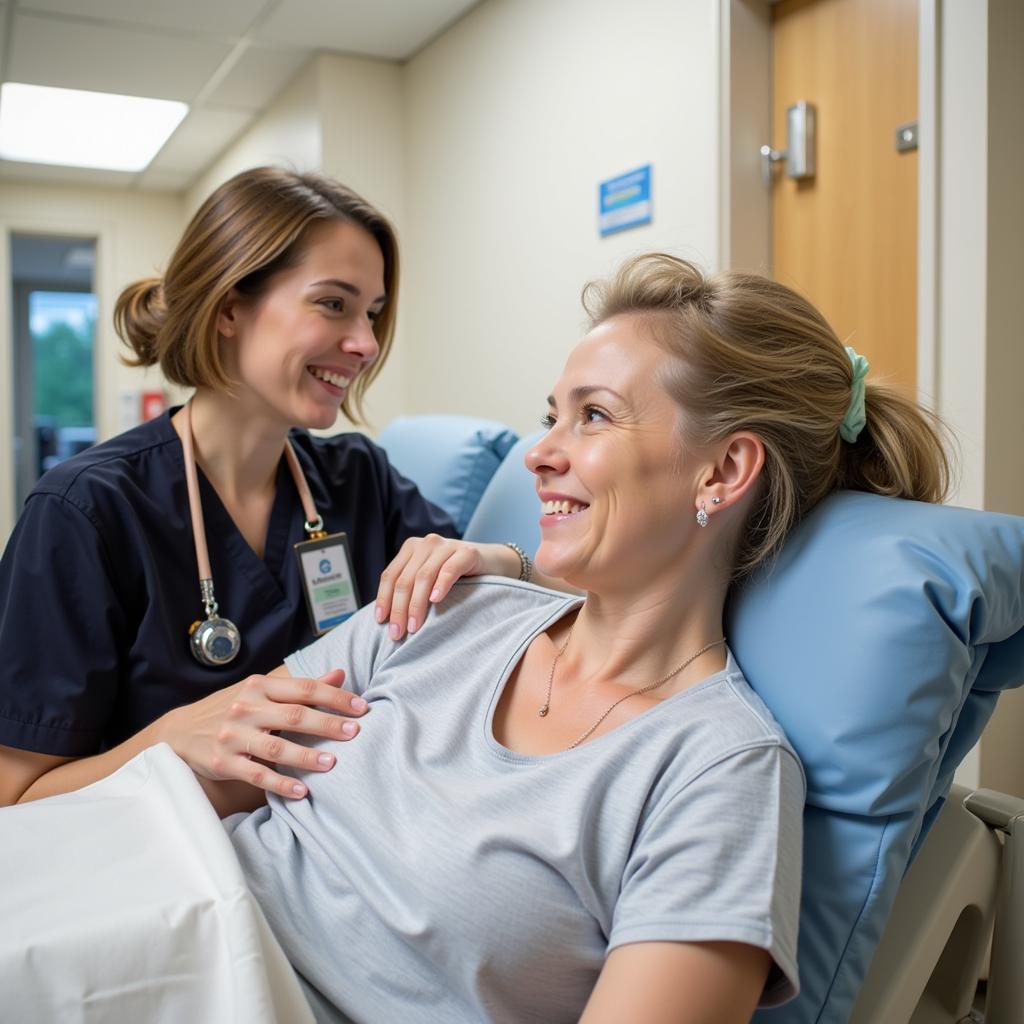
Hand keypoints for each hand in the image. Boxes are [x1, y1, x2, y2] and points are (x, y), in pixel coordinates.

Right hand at [161, 669, 366, 798]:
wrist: (180, 732)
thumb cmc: (232, 709)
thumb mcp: (262, 691)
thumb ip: (301, 687)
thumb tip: (341, 673)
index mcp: (260, 686)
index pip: (305, 688)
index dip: (336, 696)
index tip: (362, 707)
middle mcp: (246, 707)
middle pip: (295, 716)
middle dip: (329, 724)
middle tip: (356, 733)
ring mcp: (233, 736)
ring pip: (276, 747)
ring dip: (307, 756)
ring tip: (333, 763)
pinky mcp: (223, 762)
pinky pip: (257, 774)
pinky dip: (281, 784)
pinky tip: (302, 790)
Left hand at [375, 536, 518, 638]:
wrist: (492, 564)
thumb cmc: (456, 577)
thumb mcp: (429, 579)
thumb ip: (410, 589)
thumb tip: (386, 619)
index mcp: (411, 549)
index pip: (390, 576)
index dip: (383, 599)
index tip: (380, 622)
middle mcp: (426, 544)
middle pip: (405, 579)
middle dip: (398, 608)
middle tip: (397, 633)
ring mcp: (446, 546)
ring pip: (424, 576)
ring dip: (416, 604)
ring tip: (414, 626)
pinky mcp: (468, 551)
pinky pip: (450, 569)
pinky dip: (441, 585)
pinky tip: (436, 600)